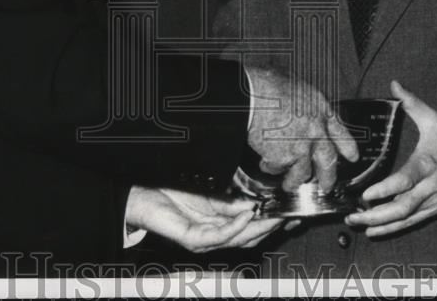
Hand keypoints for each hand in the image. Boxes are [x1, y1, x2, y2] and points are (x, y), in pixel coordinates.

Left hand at [124, 186, 282, 252]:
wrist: (145, 196)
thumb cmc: (173, 194)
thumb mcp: (210, 195)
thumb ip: (232, 202)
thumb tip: (256, 204)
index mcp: (221, 227)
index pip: (252, 230)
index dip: (273, 224)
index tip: (291, 216)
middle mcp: (215, 238)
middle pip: (250, 238)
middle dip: (271, 228)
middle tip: (289, 218)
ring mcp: (204, 241)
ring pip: (238, 239)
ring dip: (258, 227)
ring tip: (273, 216)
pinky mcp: (193, 239)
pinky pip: (219, 236)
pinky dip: (235, 226)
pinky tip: (247, 216)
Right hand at [245, 66, 358, 192]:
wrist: (255, 95)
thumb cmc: (269, 86)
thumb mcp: (296, 89)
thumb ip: (302, 107)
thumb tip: (298, 113)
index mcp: (320, 109)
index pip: (340, 132)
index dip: (347, 146)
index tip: (351, 156)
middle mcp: (316, 130)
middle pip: (328, 161)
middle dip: (328, 177)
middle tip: (326, 185)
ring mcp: (302, 147)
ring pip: (303, 173)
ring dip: (295, 180)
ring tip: (290, 185)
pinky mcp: (285, 158)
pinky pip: (278, 168)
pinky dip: (271, 168)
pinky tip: (266, 164)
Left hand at [345, 80, 436, 237]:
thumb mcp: (434, 120)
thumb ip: (412, 103)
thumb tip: (394, 84)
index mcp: (428, 164)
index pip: (405, 180)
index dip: (385, 190)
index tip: (365, 195)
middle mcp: (430, 187)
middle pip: (403, 206)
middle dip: (376, 214)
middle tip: (352, 216)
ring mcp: (433, 201)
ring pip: (406, 218)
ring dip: (381, 225)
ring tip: (357, 224)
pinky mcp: (434, 210)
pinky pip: (411, 222)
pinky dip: (392, 229)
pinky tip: (374, 231)